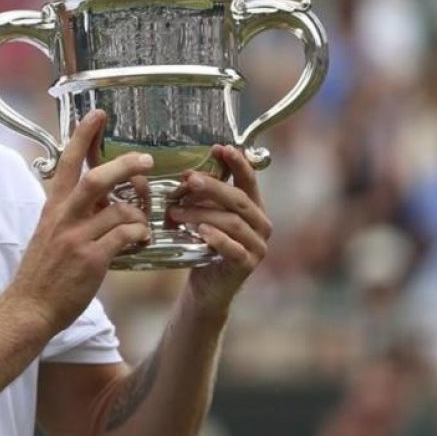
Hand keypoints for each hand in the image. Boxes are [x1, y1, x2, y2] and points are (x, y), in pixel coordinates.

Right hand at [5, 110, 154, 332]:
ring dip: (138, 216)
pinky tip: (141, 242)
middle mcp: (64, 218)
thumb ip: (71, 214)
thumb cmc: (41, 274)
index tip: (98, 114)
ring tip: (143, 226)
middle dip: (125, 166)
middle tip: (145, 160)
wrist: (28, 308)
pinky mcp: (91, 260)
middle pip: (97, 179)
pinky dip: (139, 236)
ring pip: (118, 211)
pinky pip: (125, 237)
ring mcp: (76, 239)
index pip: (68, 162)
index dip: (83, 135)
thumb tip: (99, 202)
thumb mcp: (49, 234)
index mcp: (53, 208)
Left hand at [168, 145, 271, 315]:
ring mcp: (257, 245)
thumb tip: (186, 172)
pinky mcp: (246, 265)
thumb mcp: (206, 216)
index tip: (220, 148)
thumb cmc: (205, 246)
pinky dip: (216, 238)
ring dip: (203, 213)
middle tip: (188, 179)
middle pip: (238, 199)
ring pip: (232, 222)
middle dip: (213, 186)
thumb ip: (203, 197)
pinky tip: (200, 232)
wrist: (207, 287)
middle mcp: (260, 224)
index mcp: (253, 207)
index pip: (249, 180)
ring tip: (176, 211)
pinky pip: (233, 248)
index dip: (237, 163)